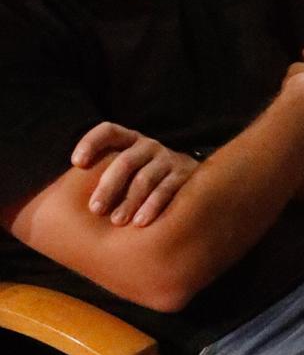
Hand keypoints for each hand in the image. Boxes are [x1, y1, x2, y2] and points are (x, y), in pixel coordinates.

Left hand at [75, 122, 198, 227]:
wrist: (191, 182)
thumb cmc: (142, 180)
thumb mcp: (125, 170)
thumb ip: (102, 174)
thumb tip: (60, 198)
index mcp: (129, 140)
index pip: (109, 131)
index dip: (91, 142)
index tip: (76, 163)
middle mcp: (148, 146)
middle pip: (125, 161)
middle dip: (108, 186)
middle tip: (95, 209)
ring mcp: (167, 159)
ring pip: (145, 179)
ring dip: (129, 201)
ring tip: (117, 221)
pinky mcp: (184, 175)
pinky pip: (167, 190)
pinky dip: (152, 206)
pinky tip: (140, 223)